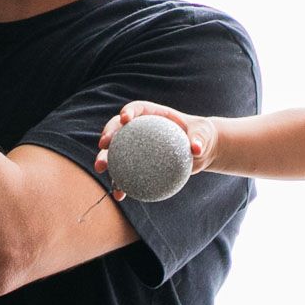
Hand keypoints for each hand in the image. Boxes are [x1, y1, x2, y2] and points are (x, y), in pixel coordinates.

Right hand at [93, 101, 215, 199]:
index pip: (137, 109)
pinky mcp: (139, 165)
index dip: (128, 112)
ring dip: (105, 159)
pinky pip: (127, 173)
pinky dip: (121, 183)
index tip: (124, 119)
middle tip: (103, 146)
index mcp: (153, 115)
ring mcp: (137, 147)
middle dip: (107, 135)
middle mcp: (140, 129)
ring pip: (116, 152)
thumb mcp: (204, 134)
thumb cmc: (201, 136)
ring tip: (101, 168)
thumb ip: (200, 138)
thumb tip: (195, 149)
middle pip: (118, 129)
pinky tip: (120, 194)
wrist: (200, 153)